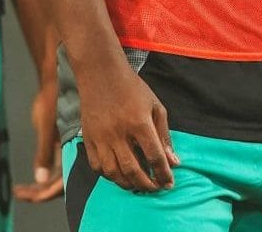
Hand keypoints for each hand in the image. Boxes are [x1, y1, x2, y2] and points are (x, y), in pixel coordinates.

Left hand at [14, 75, 62, 201]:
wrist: (56, 76)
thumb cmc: (52, 98)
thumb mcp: (45, 125)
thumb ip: (44, 152)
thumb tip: (40, 180)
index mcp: (73, 148)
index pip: (62, 183)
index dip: (45, 193)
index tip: (27, 196)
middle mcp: (73, 151)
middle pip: (59, 184)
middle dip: (40, 193)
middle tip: (19, 193)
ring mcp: (67, 148)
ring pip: (56, 177)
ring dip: (40, 186)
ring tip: (20, 190)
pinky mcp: (61, 144)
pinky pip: (54, 168)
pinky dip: (42, 176)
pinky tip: (30, 180)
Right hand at [75, 59, 179, 192]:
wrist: (101, 73)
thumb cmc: (132, 88)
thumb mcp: (155, 106)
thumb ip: (164, 135)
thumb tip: (173, 161)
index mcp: (139, 122)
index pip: (154, 156)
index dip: (164, 174)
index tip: (169, 183)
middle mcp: (119, 132)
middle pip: (133, 170)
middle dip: (147, 185)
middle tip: (155, 188)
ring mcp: (101, 137)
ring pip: (113, 172)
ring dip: (128, 184)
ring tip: (138, 185)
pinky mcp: (88, 138)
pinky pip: (96, 166)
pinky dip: (108, 175)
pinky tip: (118, 174)